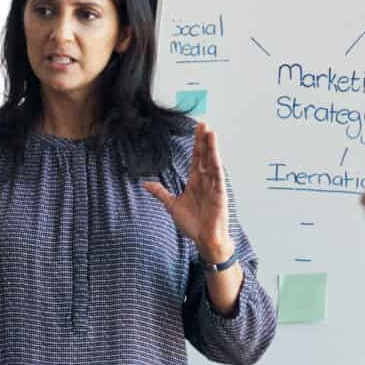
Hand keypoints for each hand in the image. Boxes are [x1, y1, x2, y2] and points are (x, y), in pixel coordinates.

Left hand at [140, 119, 233, 261]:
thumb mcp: (172, 205)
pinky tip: (215, 156)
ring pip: (212, 164)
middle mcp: (206, 181)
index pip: (196, 159)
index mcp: (195, 182)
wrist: (204, 239)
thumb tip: (145, 183)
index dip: (196, 144)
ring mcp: (214, 187)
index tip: (197, 130)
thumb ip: (160, 193)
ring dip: (212, 149)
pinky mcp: (220, 195)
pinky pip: (218, 178)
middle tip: (203, 124)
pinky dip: (217, 167)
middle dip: (204, 141)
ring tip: (211, 133)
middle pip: (205, 156)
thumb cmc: (192, 224)